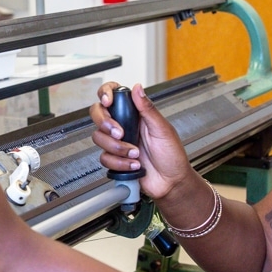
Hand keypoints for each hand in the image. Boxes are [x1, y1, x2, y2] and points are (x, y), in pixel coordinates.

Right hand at [89, 83, 194, 200]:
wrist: (171, 182)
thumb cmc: (172, 156)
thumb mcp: (163, 129)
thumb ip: (148, 108)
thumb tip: (138, 88)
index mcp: (136, 114)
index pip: (115, 96)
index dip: (106, 94)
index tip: (109, 101)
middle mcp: (124, 126)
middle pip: (98, 114)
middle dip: (106, 124)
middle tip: (120, 133)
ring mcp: (118, 142)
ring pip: (99, 138)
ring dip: (118, 148)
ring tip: (135, 154)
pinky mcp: (115, 159)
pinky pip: (105, 158)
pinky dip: (120, 163)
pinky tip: (133, 164)